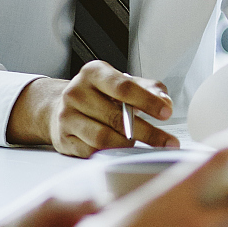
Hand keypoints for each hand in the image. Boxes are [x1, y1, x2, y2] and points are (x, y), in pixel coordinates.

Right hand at [6, 63, 176, 154]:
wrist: (61, 107)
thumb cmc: (99, 95)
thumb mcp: (123, 82)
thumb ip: (149, 88)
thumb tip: (165, 102)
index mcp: (93, 73)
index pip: (123, 88)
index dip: (148, 102)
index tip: (166, 113)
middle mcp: (76, 93)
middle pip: (116, 117)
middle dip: (147, 132)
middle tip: (167, 141)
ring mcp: (67, 117)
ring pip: (103, 138)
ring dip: (128, 144)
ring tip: (141, 144)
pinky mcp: (64, 139)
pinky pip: (92, 152)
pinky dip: (112, 153)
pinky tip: (122, 151)